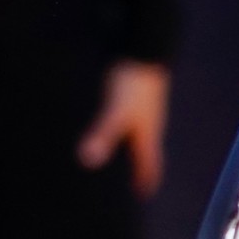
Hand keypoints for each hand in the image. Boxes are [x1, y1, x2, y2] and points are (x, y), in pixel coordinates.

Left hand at [76, 60, 169, 195]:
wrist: (144, 44)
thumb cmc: (132, 81)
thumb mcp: (115, 112)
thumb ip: (102, 134)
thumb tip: (87, 160)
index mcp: (147, 135)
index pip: (150, 164)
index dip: (147, 180)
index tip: (143, 194)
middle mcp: (147, 124)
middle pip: (145, 152)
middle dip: (138, 168)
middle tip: (131, 182)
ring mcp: (142, 108)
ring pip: (138, 135)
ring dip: (129, 148)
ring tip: (117, 158)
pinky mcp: (133, 93)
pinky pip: (127, 117)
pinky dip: (120, 127)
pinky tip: (109, 124)